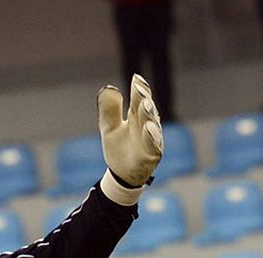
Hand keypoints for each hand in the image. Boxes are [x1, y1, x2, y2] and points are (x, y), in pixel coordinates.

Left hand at [98, 74, 163, 204]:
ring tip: (144, 105)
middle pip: (146, 108)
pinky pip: (154, 145)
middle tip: (139, 88)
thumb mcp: (109, 128)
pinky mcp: (152, 155)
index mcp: (137, 116)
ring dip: (149, 114)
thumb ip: (109, 110)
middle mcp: (147, 125)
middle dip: (143, 98)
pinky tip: (148, 128)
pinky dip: (152, 137)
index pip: (139, 98)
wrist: (121, 174)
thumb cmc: (118, 147)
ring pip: (152, 125)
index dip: (139, 88)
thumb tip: (108, 88)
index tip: (136, 78)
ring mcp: (151, 140)